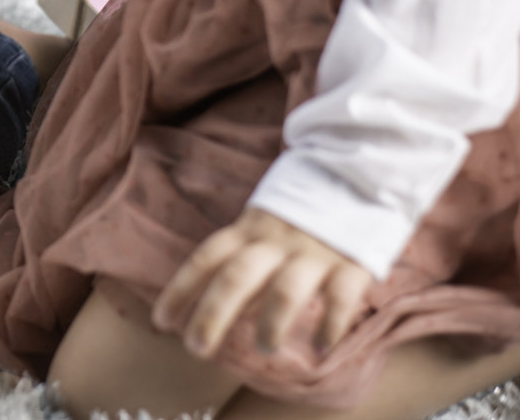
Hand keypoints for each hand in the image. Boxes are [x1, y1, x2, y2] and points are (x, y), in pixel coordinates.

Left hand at [152, 208, 373, 359]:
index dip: (180, 289)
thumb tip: (225, 312)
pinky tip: (321, 348)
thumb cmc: (300, 209)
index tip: (161, 322)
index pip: (205, 259)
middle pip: (236, 277)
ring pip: (285, 290)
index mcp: (249, 229)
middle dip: (212, 315)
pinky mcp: (352, 261)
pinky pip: (340, 297)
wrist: (358, 170)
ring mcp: (314, 251)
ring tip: (262, 347)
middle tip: (196, 348)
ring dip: (270, 323)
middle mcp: (276, 240)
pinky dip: (330, 325)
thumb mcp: (263, 227)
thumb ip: (246, 266)